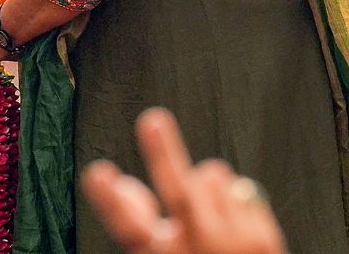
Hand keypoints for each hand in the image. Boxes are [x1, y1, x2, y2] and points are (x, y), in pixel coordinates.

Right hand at [82, 109, 285, 253]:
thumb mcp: (157, 248)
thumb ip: (136, 216)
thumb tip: (118, 182)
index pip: (127, 228)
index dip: (109, 199)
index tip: (98, 174)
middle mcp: (196, 252)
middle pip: (180, 194)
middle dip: (164, 153)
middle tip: (153, 121)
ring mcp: (234, 247)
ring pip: (213, 177)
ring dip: (206, 182)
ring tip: (207, 207)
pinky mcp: (265, 240)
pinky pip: (242, 187)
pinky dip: (233, 194)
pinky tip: (232, 219)